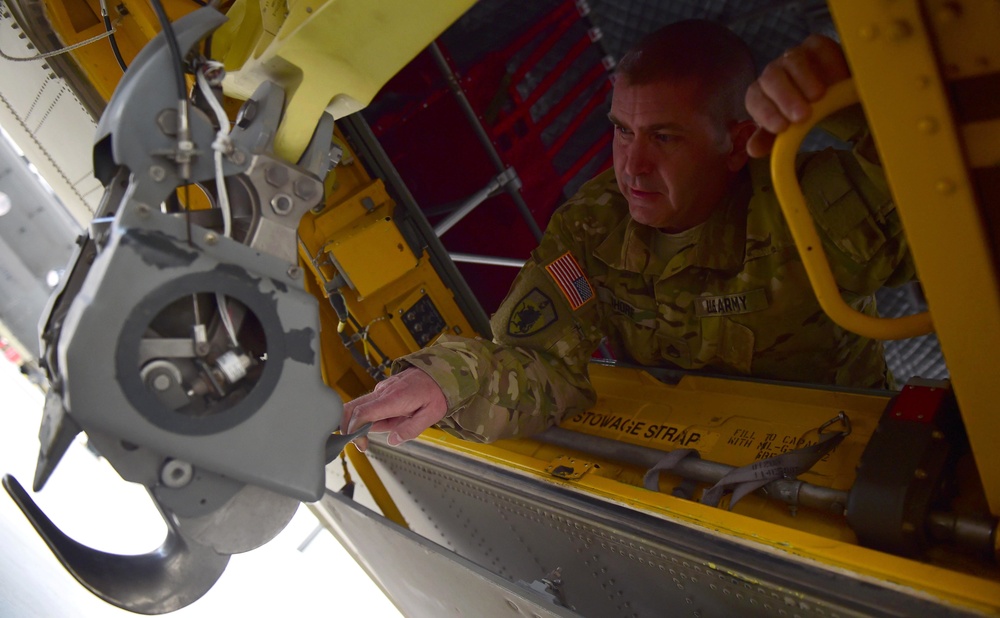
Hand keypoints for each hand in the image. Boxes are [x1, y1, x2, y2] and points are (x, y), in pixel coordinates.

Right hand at [342, 368, 448, 451]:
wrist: (441, 371)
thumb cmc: (437, 392)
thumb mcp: (431, 415)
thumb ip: (410, 429)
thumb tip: (393, 440)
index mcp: (394, 398)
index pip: (362, 413)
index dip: (354, 430)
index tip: (361, 444)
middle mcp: (383, 392)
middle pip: (351, 407)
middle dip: (347, 427)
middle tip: (359, 443)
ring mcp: (381, 389)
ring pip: (358, 407)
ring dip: (360, 424)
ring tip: (380, 431)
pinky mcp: (382, 390)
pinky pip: (369, 405)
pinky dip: (370, 417)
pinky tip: (388, 421)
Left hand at [745, 34, 850, 157]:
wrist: (835, 95)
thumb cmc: (805, 113)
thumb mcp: (790, 129)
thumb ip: (771, 140)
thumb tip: (753, 149)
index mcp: (763, 94)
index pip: (754, 99)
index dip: (765, 113)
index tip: (781, 128)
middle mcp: (776, 72)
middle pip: (771, 78)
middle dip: (785, 98)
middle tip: (802, 116)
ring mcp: (796, 56)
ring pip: (793, 61)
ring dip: (804, 79)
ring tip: (819, 97)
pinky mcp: (818, 45)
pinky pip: (819, 48)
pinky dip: (828, 62)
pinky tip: (838, 78)